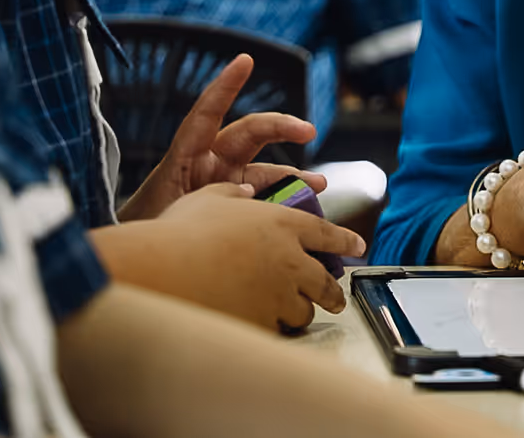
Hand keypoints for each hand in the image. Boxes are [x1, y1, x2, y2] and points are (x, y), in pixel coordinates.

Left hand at [117, 54, 321, 221]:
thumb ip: (205, 204)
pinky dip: (286, 200)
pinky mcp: (235, 202)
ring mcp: (224, 182)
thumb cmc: (146, 232)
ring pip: (265, 168)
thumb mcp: (167, 215)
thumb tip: (246, 198)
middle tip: (308, 131)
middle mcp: (209, 163)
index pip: (206, 112)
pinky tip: (304, 209)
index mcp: (185, 158)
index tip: (245, 60)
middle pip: (249, 133)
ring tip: (318, 184)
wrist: (141, 263)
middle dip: (281, 126)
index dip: (225, 86)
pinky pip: (266, 195)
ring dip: (293, 174)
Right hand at [149, 183, 365, 331]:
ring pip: (304, 309)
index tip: (358, 246)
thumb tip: (243, 193)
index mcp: (283, 223)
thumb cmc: (181, 233)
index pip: (327, 233)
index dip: (345, 240)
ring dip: (301, 310)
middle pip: (325, 280)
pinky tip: (260, 325)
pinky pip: (277, 330)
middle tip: (335, 298)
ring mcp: (279, 294)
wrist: (165, 272)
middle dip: (333, 291)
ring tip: (291, 313)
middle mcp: (289, 259)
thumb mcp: (209, 199)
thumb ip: (232, 194)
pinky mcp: (263, 322)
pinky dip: (273, 328)